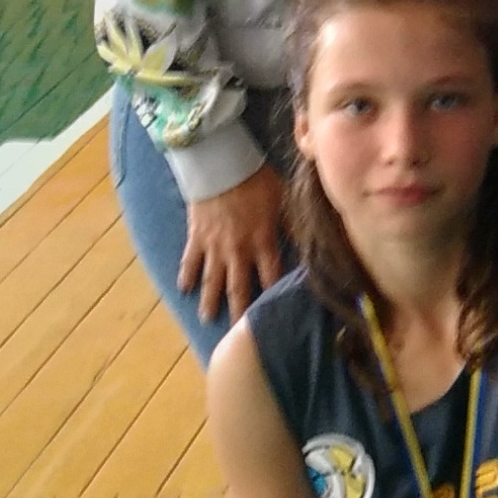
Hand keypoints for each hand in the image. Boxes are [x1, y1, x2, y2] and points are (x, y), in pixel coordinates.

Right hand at [177, 161, 288, 323]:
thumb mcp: (283, 199)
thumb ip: (295, 223)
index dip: (276, 295)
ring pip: (213, 280)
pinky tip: (183, 289)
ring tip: (207, 319)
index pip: (272, 276)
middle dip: (241, 312)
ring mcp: (215, 246)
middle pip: (240, 287)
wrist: (221, 163)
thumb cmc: (256, 179)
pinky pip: (189, 260)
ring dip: (211, 301)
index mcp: (263, 241)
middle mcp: (238, 250)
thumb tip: (314, 239)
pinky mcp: (196, 237)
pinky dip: (186, 275)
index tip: (279, 314)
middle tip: (239, 334)